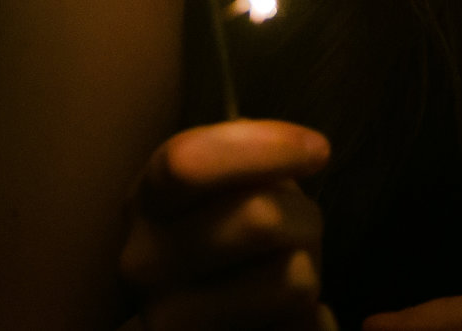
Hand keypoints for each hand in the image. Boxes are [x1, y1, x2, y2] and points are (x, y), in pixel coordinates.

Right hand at [119, 119, 334, 330]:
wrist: (187, 315)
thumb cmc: (219, 232)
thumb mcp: (217, 181)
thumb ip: (248, 156)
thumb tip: (306, 151)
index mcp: (146, 202)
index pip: (188, 162)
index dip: (265, 149)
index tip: (316, 150)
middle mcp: (145, 264)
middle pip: (261, 219)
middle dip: (304, 218)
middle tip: (298, 228)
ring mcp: (170, 322)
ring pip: (292, 279)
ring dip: (309, 269)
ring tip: (284, 270)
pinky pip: (302, 327)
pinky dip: (313, 316)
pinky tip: (282, 311)